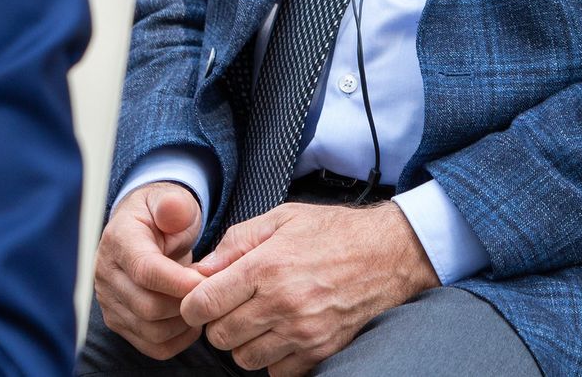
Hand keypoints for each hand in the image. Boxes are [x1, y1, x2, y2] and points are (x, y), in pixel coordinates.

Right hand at [93, 183, 207, 359]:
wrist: (147, 229)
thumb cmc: (164, 216)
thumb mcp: (172, 200)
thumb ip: (174, 205)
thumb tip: (172, 209)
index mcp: (120, 241)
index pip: (145, 271)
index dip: (178, 281)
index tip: (205, 281)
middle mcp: (107, 274)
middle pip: (148, 307)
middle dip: (186, 303)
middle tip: (211, 292)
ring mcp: (109, 302)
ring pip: (150, 331)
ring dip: (184, 323)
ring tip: (202, 303)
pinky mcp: (119, 321)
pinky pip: (150, 346)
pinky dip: (177, 340)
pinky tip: (191, 320)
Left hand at [182, 202, 436, 375]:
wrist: (388, 253)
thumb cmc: (332, 232)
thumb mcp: (280, 219)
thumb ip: (235, 242)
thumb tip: (199, 271)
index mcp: (266, 267)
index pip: (202, 305)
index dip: (194, 303)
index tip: (202, 297)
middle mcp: (282, 304)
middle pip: (218, 337)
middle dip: (219, 322)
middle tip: (235, 304)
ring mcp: (302, 332)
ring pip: (244, 358)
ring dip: (245, 342)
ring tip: (261, 317)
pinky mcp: (320, 351)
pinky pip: (275, 372)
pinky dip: (273, 357)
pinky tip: (283, 332)